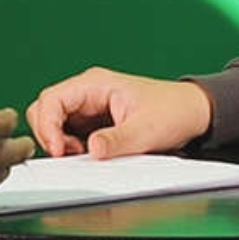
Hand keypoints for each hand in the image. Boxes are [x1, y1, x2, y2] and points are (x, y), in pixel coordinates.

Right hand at [25, 67, 212, 157]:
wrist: (193, 113)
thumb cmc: (173, 110)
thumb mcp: (145, 130)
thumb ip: (116, 141)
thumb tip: (91, 150)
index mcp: (95, 83)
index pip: (52, 99)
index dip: (48, 126)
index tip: (58, 151)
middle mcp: (88, 93)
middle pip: (45, 110)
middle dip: (49, 134)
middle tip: (68, 156)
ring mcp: (89, 107)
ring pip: (55, 123)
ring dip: (60, 142)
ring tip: (82, 156)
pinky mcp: (94, 123)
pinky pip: (70, 133)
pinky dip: (71, 147)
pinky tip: (89, 155)